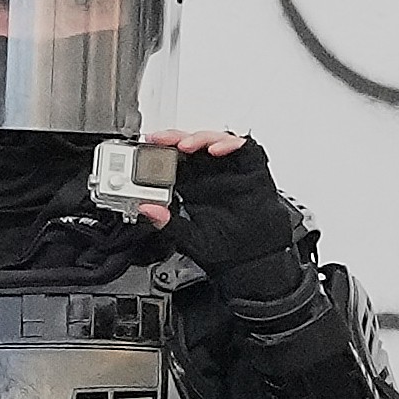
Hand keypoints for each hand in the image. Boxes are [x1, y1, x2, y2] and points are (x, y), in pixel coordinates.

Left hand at [133, 130, 303, 300]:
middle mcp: (210, 173)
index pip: (175, 159)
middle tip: (161, 139)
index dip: (161, 150)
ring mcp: (231, 169)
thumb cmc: (224, 248)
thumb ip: (166, 223)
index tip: (147, 146)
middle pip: (192, 144)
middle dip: (175, 138)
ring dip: (199, 138)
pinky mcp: (251, 169)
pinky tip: (217, 149)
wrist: (251, 261)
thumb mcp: (188, 237)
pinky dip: (230, 144)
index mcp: (192, 185)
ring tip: (186, 144)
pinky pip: (244, 148)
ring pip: (214, 140)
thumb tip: (146, 210)